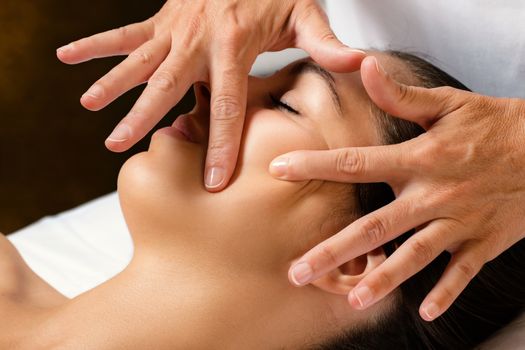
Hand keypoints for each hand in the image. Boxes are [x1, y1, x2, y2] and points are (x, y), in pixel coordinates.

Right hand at [56, 0, 364, 190]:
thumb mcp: (307, 13)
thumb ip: (327, 44)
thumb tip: (358, 64)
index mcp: (233, 46)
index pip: (226, 105)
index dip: (221, 146)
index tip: (212, 182)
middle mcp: (197, 38)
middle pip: (167, 85)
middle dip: (145, 118)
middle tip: (118, 147)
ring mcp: (176, 27)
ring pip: (139, 60)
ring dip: (112, 83)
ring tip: (89, 107)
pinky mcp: (163, 17)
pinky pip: (125, 32)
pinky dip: (96, 44)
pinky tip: (68, 56)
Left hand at [270, 56, 524, 320]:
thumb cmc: (496, 126)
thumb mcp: (449, 104)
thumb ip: (401, 95)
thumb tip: (365, 68)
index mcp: (419, 159)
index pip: (355, 162)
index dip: (314, 165)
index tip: (278, 169)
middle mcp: (433, 195)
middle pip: (375, 227)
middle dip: (333, 250)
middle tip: (298, 271)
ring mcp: (459, 223)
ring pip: (413, 257)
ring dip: (382, 280)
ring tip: (352, 299)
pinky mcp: (483, 243)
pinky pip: (462, 274)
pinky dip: (447, 294)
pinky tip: (427, 313)